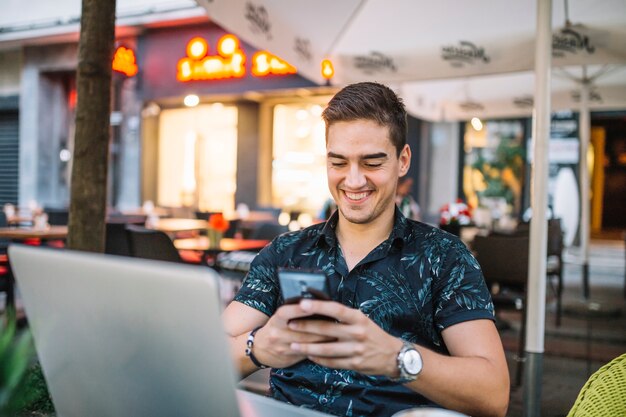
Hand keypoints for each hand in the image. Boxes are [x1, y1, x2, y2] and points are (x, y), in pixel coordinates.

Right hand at [252, 302, 335, 368]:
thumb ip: (293, 312)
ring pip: (307, 343)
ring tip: (338, 332)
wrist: (259, 349)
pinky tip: (330, 345)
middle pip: (302, 330)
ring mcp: (283, 348)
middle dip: (320, 325)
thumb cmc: (275, 327)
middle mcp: (278, 334)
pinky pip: (308, 353)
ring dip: (324, 338)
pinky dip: (320, 348)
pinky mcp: (290, 358)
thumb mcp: (279, 318)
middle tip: (337, 321)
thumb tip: (315, 304)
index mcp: (276, 320)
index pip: (286, 313)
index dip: (298, 309)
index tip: (311, 304)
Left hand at [287, 299, 402, 376]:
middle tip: (290, 324)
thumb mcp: (362, 319)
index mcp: (358, 318)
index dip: (318, 306)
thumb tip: (320, 308)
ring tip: (294, 345)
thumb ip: (344, 316)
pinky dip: (319, 359)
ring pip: (326, 349)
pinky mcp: (354, 364)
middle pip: (327, 329)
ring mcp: (356, 349)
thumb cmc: (373, 333)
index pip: (336, 309)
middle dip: (306, 327)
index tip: (302, 304)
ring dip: (308, 347)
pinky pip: (332, 362)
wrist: (393, 355)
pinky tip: (309, 355)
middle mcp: (357, 333)